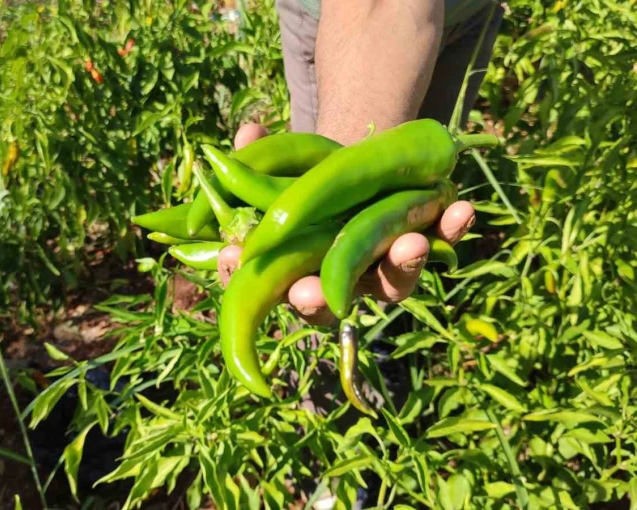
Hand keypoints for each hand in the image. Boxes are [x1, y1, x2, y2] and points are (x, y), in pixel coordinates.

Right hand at [217, 123, 475, 325]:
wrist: (361, 177)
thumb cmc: (310, 182)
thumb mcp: (283, 166)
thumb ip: (262, 154)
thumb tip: (249, 131)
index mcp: (293, 269)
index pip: (258, 283)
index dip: (240, 277)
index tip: (231, 258)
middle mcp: (338, 283)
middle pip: (324, 306)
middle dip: (313, 301)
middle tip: (307, 294)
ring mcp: (382, 268)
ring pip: (392, 284)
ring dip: (400, 266)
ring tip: (411, 244)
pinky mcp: (420, 243)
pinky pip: (439, 245)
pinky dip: (450, 229)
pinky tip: (461, 209)